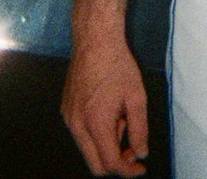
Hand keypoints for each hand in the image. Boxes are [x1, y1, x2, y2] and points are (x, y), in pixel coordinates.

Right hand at [61, 35, 148, 176]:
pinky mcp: (65, 109)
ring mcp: (68, 117)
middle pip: (95, 164)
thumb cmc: (118, 65)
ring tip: (121, 117)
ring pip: (88, 149)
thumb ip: (139, 130)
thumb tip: (140, 153)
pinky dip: (96, 132)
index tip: (140, 167)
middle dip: (116, 162)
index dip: (128, 170)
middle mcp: (77, 125)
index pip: (110, 163)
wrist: (95, 40)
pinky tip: (108, 110)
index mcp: (96, 123)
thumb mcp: (136, 97)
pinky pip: (81, 133)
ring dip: (106, 144)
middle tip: (132, 147)